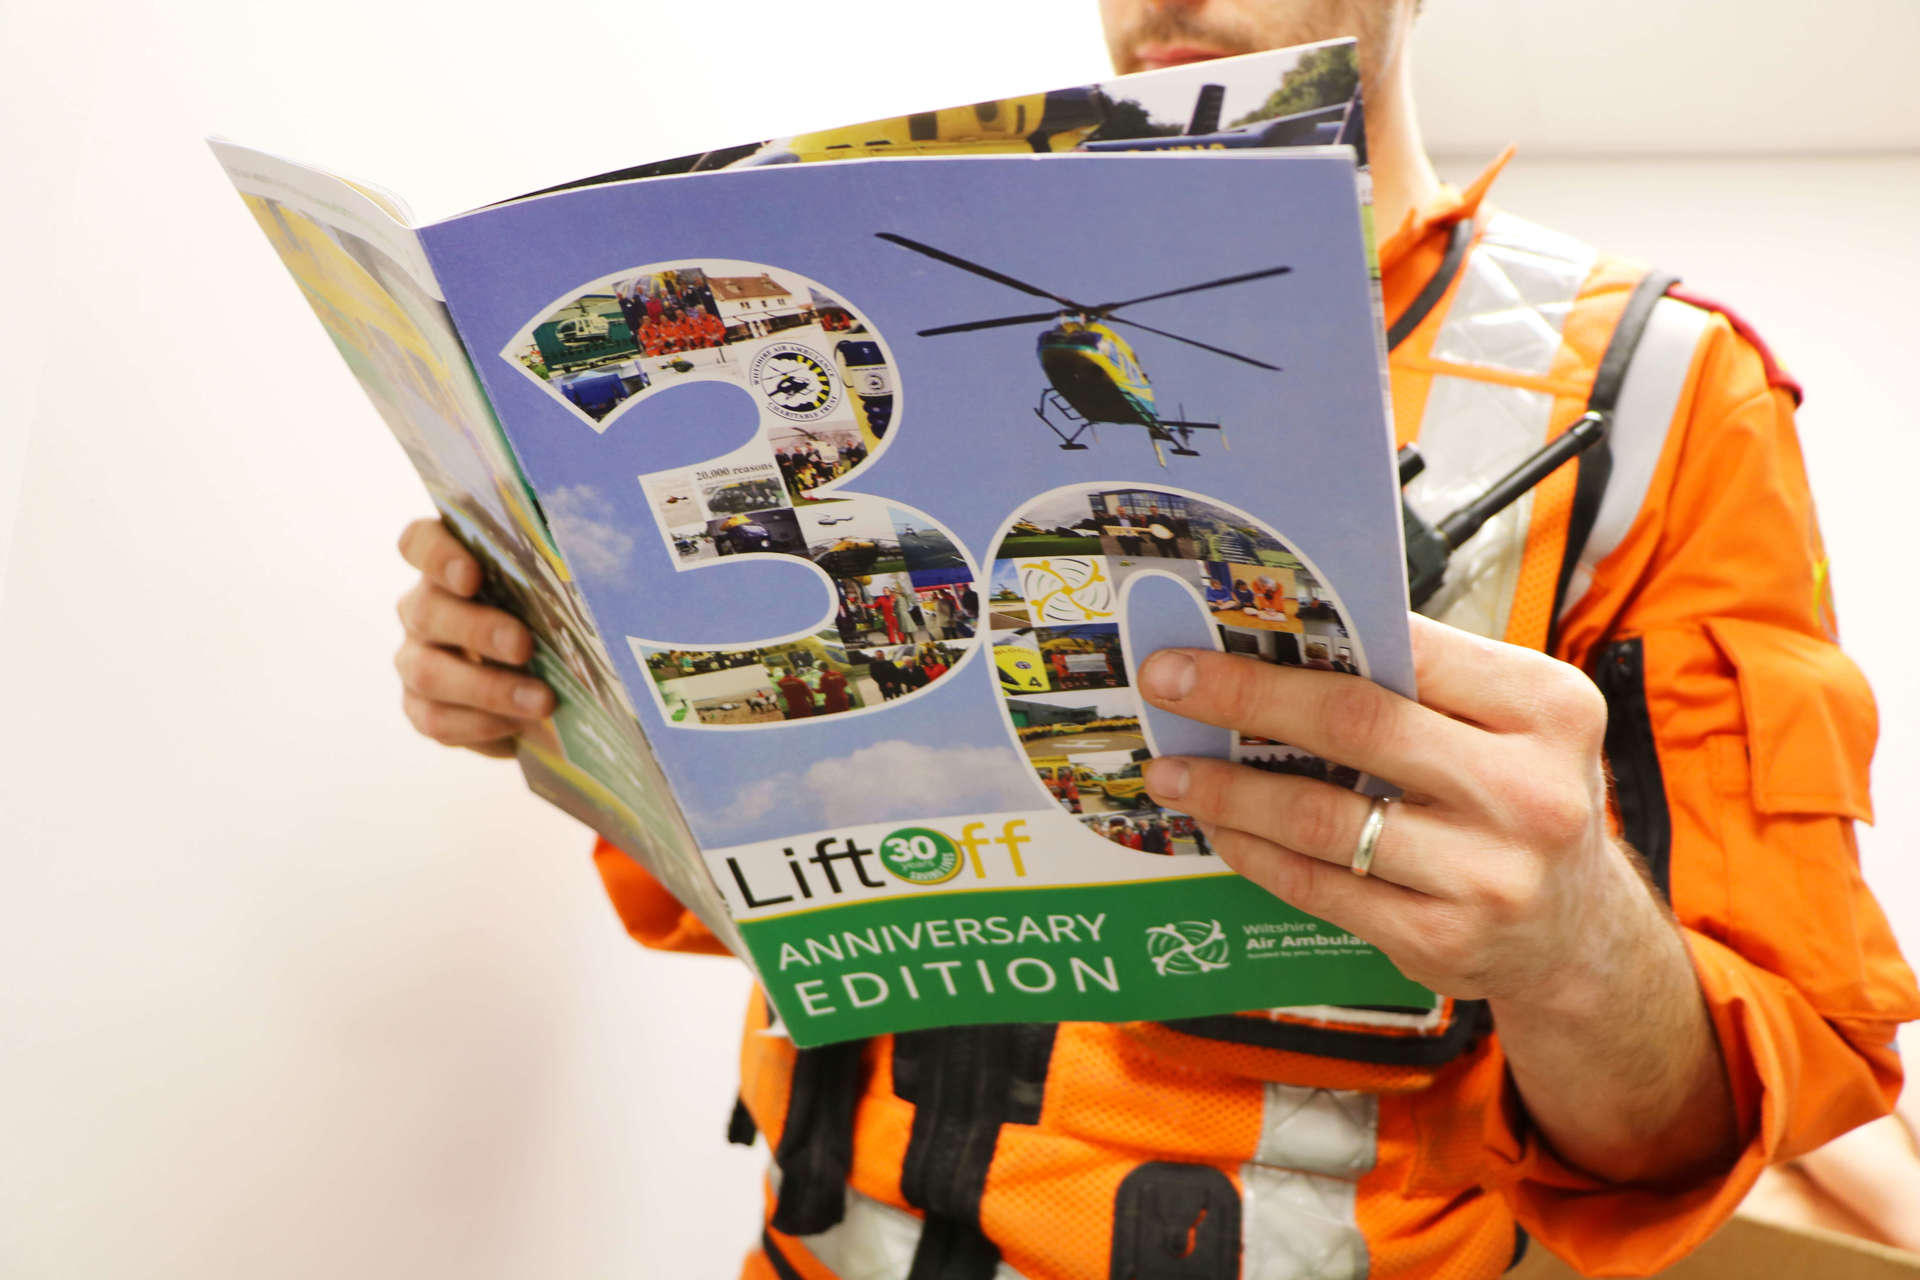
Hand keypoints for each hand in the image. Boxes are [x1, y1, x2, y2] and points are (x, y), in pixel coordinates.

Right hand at [394, 518, 553, 757]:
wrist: (549, 690)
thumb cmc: (555, 624)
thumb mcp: (559, 596)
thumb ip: (558, 578)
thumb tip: (597, 570)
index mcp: (450, 566)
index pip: (419, 543)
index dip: (436, 555)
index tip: (471, 576)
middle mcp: (423, 608)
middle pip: (427, 611)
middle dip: (477, 630)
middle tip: (524, 646)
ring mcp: (416, 658)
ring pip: (428, 671)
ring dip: (487, 688)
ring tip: (541, 701)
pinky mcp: (421, 707)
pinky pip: (434, 719)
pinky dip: (478, 725)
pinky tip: (518, 727)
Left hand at [1135, 613, 1662, 1013]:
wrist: (1579, 936)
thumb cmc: (1523, 800)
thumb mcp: (1514, 724)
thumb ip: (1429, 681)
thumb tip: (1287, 635)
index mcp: (1546, 709)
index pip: (1408, 650)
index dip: (1304, 635)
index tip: (1219, 626)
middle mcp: (1529, 791)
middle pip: (1353, 725)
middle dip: (1243, 698)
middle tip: (1168, 683)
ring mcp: (1486, 874)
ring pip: (1322, 816)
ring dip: (1229, 788)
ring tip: (1172, 769)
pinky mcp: (1441, 939)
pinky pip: (1319, 886)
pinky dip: (1256, 851)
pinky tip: (1221, 827)